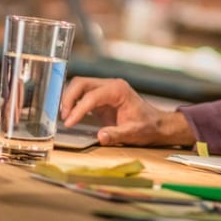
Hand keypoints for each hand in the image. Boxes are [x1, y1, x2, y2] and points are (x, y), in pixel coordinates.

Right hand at [59, 77, 194, 146]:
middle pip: (81, 83)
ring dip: (69, 99)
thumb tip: (100, 136)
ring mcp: (105, 89)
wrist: (157, 125)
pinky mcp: (101, 97)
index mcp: (118, 90)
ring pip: (79, 86)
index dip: (78, 109)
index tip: (69, 123)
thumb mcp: (135, 133)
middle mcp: (110, 85)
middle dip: (68, 98)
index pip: (91, 96)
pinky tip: (70, 116)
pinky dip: (73, 102)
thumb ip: (118, 134)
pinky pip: (82, 95)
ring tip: (65, 118)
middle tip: (63, 118)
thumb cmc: (148, 127)